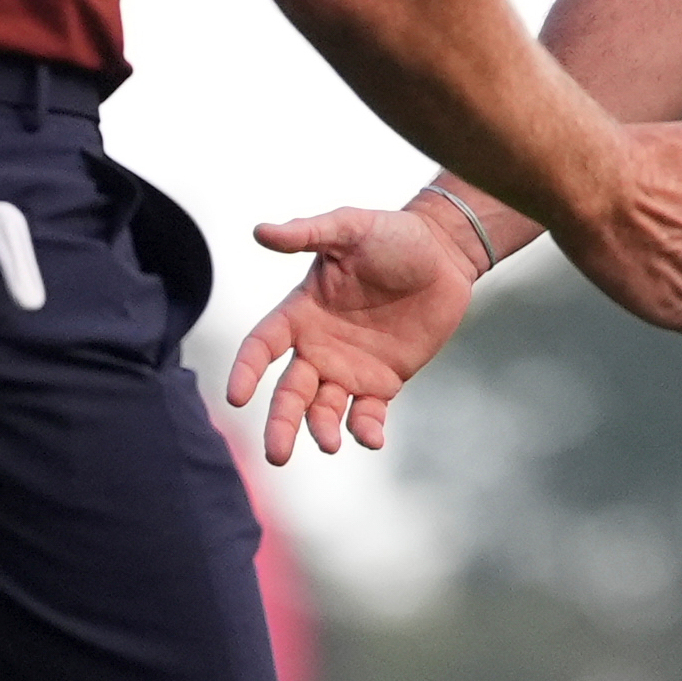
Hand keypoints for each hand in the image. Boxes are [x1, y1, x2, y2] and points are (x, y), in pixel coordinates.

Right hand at [227, 204, 480, 463]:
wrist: (444, 252)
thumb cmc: (392, 234)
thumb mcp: (349, 227)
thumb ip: (307, 233)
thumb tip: (259, 231)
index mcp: (301, 312)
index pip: (262, 346)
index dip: (247, 370)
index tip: (237, 396)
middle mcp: (318, 347)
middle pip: (289, 393)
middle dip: (280, 423)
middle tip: (277, 454)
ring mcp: (349, 368)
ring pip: (323, 410)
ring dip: (321, 430)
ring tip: (329, 443)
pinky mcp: (383, 382)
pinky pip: (366, 414)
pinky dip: (365, 430)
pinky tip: (371, 439)